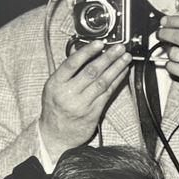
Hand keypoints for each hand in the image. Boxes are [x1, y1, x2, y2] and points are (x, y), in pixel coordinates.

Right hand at [39, 41, 131, 162]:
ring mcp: (82, 105)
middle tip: (119, 48)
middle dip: (108, 58)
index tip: (99, 43)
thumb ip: (66, 73)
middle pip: (91, 72)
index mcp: (55, 84)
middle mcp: (68, 94)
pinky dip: (116, 82)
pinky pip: (107, 94)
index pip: (72, 64)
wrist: (55, 136)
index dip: (87, 52)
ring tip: (125, 58)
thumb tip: (82, 53)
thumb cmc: (54, 109)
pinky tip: (122, 73)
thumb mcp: (53, 88)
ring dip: (116, 68)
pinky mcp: (93, 113)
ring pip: (102, 83)